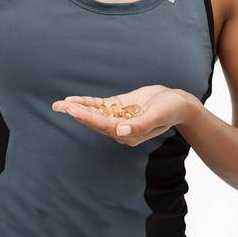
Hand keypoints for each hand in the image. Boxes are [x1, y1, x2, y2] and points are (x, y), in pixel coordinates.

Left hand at [52, 85, 194, 146]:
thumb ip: (140, 125)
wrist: (178, 103)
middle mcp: (121, 129)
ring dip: (78, 109)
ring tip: (59, 105)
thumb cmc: (171, 110)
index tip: (72, 109)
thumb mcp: (158, 115)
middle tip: (59, 106)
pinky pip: (100, 107)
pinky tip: (73, 101)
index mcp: (130, 135)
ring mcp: (119, 118)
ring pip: (94, 114)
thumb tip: (120, 132)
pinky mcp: (119, 108)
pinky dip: (87, 103)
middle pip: (95, 122)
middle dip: (76, 114)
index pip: (104, 126)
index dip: (87, 117)